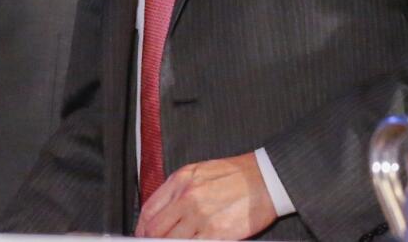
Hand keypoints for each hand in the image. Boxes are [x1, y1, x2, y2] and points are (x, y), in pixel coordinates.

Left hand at [134, 152, 276, 239]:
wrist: (265, 179)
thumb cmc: (235, 175)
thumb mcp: (199, 172)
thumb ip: (178, 190)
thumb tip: (162, 212)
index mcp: (181, 180)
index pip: (149, 209)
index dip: (142, 227)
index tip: (142, 234)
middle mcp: (187, 197)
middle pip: (156, 229)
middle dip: (152, 239)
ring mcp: (201, 217)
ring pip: (172, 241)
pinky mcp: (217, 233)